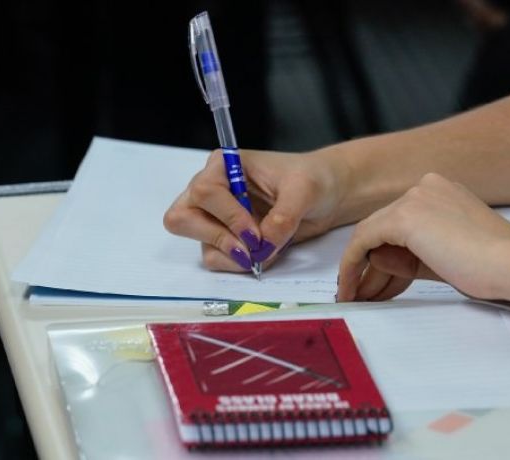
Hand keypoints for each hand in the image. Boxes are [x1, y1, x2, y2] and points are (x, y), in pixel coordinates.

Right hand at [164, 149, 344, 271]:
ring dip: (233, 256)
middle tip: (250, 249)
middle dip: (218, 238)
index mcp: (223, 165)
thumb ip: (283, 217)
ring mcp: (216, 218)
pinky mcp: (226, 240)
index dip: (227, 217)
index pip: (205, 192)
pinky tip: (265, 253)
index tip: (256, 233)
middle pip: (183, 219)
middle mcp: (212, 190)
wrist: (326, 196)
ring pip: (202, 244)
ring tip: (266, 250)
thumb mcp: (304, 190)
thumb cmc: (312, 179)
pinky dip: (239, 264)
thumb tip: (263, 245)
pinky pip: (217, 260)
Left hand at [337, 173, 509, 301]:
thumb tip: (376, 261)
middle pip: (382, 228)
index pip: (399, 223)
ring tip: (352, 297)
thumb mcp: (442, 257)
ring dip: (358, 268)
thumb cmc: (493, 267)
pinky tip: (350, 288)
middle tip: (358, 294)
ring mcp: (414, 199)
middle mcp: (425, 187)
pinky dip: (352, 265)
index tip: (373, 282)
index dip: (382, 254)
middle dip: (367, 265)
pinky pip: (364, 240)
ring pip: (370, 234)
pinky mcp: (404, 217)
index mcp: (441, 193)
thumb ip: (410, 255)